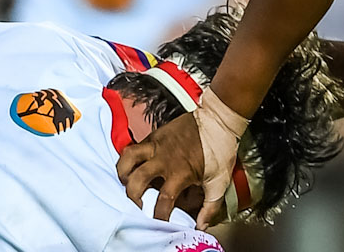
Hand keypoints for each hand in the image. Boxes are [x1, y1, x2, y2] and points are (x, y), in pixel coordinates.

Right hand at [118, 111, 228, 227]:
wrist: (219, 119)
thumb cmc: (220, 148)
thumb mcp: (219, 181)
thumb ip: (210, 206)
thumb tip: (202, 224)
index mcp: (180, 172)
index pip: (163, 201)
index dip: (159, 215)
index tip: (159, 221)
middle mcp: (163, 159)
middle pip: (136, 181)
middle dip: (132, 196)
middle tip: (138, 202)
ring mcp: (156, 145)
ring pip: (127, 159)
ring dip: (123, 172)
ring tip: (128, 181)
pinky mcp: (154, 135)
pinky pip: (134, 146)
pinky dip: (130, 158)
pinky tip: (135, 165)